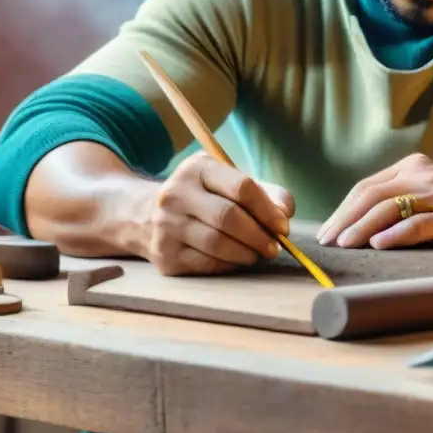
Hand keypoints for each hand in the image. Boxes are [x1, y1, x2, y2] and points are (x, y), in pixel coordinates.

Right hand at [142, 151, 294, 275]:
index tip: (283, 227)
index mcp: (197, 168)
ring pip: (217, 244)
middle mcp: (176, 194)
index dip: (268, 210)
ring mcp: (166, 225)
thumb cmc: (205, 198)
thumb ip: (265, 193)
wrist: (148, 216)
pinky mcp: (164, 254)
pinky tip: (236, 259)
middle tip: (274, 247)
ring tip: (257, 253)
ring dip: (246, 253)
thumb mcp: (229, 182)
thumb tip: (285, 214)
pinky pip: (206, 263)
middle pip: (229, 217)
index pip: (241, 187)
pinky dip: (229, 264)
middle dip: (259, 235)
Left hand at [316, 153, 432, 249]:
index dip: (344, 209)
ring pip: (389, 207)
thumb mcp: (428, 187)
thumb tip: (359, 223)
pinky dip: (396, 234)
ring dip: (363, 227)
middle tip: (328, 242)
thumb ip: (400, 196)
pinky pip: (419, 223)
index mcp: (411, 167)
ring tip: (345, 244)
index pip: (366, 187)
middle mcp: (421, 175)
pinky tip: (379, 244)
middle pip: (372, 195)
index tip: (328, 231)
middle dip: (346, 219)